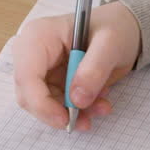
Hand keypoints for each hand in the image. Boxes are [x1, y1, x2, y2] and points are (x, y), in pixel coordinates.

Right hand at [12, 1, 140, 130]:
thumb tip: (77, 100)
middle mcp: (32, 54)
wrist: (122, 30)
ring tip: (101, 107)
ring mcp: (40, 70)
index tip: (65, 119)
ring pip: (43, 106)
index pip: (27, 76)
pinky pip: (57, 106)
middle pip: (29, 95)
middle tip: (86, 120)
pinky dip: (78, 111)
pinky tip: (98, 102)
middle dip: (58, 112)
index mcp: (39, 36)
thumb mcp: (111, 44)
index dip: (41, 103)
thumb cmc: (114, 28)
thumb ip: (94, 70)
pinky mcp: (51, 83)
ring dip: (72, 114)